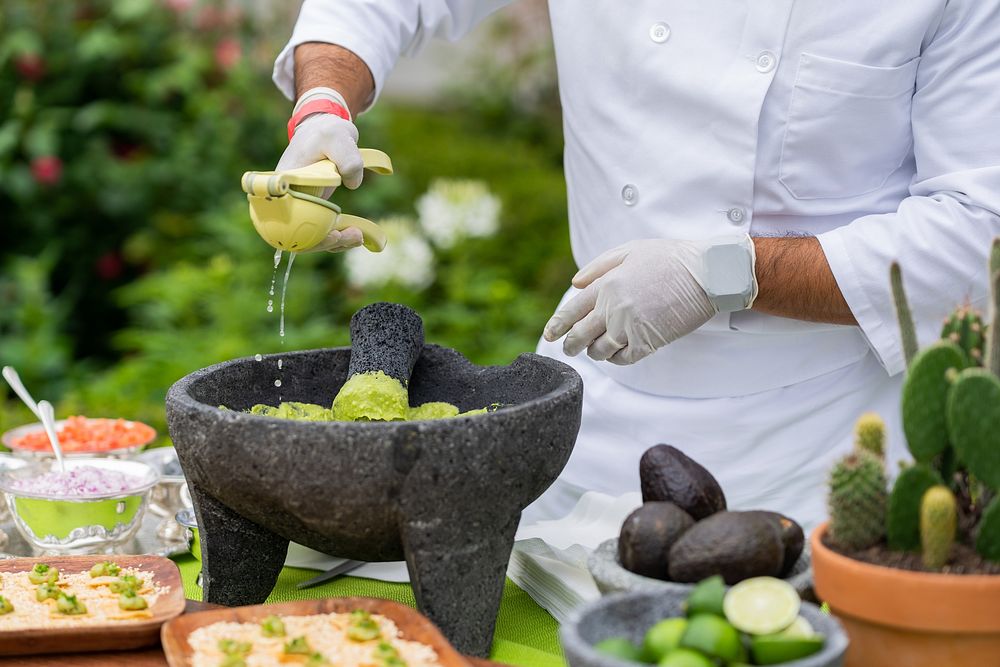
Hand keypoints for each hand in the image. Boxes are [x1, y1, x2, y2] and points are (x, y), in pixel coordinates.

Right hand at [277, 111, 364, 252]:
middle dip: (323, 243)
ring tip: (358, 236)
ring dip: (333, 242)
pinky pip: (319, 229)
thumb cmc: (327, 131)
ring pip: (309, 236)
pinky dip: (336, 236)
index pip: (284, 220)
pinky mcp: (311, 207)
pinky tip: (356, 233)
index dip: (304, 236)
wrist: (327, 129)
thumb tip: (352, 185)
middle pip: (295, 234)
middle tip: (350, 236)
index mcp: (283, 183)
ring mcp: (299, 204)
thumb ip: (348, 159)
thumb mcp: (338, 137)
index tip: (330, 234)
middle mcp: (287, 198)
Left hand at [543, 239, 717, 364]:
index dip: (558, 325)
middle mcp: (613, 308)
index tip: (550, 334)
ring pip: (599, 350)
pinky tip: (617, 352)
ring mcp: (630, 327)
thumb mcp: (630, 250)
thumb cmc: (670, 258)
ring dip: (594, 352)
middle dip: (570, 345)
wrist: (707, 274)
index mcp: (607, 284)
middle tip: (568, 348)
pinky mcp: (648, 342)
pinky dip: (616, 359)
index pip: (572, 310)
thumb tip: (574, 284)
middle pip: (580, 335)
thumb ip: (598, 267)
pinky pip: (622, 359)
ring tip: (595, 349)